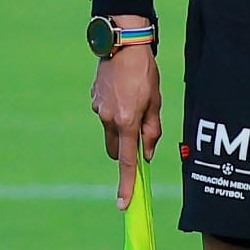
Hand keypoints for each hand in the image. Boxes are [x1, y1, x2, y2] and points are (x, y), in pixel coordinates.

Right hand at [94, 45, 161, 205]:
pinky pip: (105, 114)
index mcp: (127, 122)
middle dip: (126, 149)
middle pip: (116, 149)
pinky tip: (124, 91)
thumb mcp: (156, 102)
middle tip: (142, 129)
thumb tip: (147, 154)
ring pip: (111, 131)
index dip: (127, 184)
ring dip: (121, 128)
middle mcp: (108, 119)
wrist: (123, 45)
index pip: (127, 161)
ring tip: (135, 100)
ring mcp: (97, 109)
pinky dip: (115, 111)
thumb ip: (152, 130)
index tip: (124, 204)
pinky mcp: (93, 100)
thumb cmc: (145, 73)